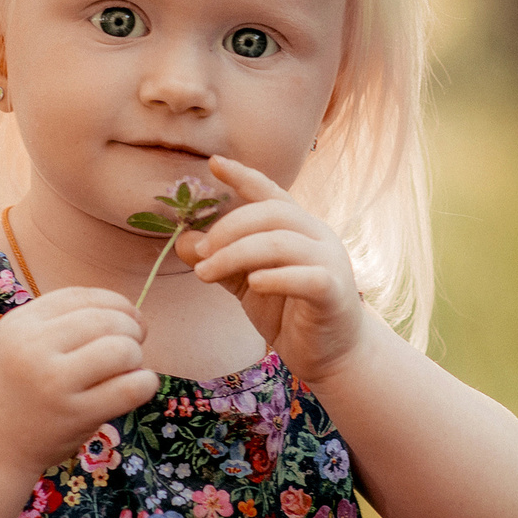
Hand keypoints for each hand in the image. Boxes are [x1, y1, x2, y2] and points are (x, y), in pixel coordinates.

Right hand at [0, 286, 157, 476]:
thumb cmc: (16, 390)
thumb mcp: (20, 342)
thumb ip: (63, 322)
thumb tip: (128, 312)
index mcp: (21, 323)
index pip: (82, 295)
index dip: (115, 303)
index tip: (127, 319)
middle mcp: (33, 348)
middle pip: (107, 319)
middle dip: (131, 329)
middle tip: (132, 347)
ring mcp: (53, 382)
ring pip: (123, 349)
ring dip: (136, 357)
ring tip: (127, 370)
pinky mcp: (74, 415)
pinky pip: (131, 388)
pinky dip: (145, 383)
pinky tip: (137, 387)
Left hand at [178, 155, 369, 382]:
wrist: (332, 354)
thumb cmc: (289, 313)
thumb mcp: (247, 284)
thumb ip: (221, 262)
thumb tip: (184, 241)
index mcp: (298, 227)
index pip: (271, 193)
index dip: (244, 176)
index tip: (214, 164)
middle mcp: (317, 236)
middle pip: (271, 214)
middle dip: (228, 228)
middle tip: (201, 252)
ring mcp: (330, 262)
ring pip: (281, 243)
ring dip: (236, 254)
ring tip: (206, 273)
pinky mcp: (334, 292)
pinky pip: (306, 277)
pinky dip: (275, 277)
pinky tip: (253, 284)